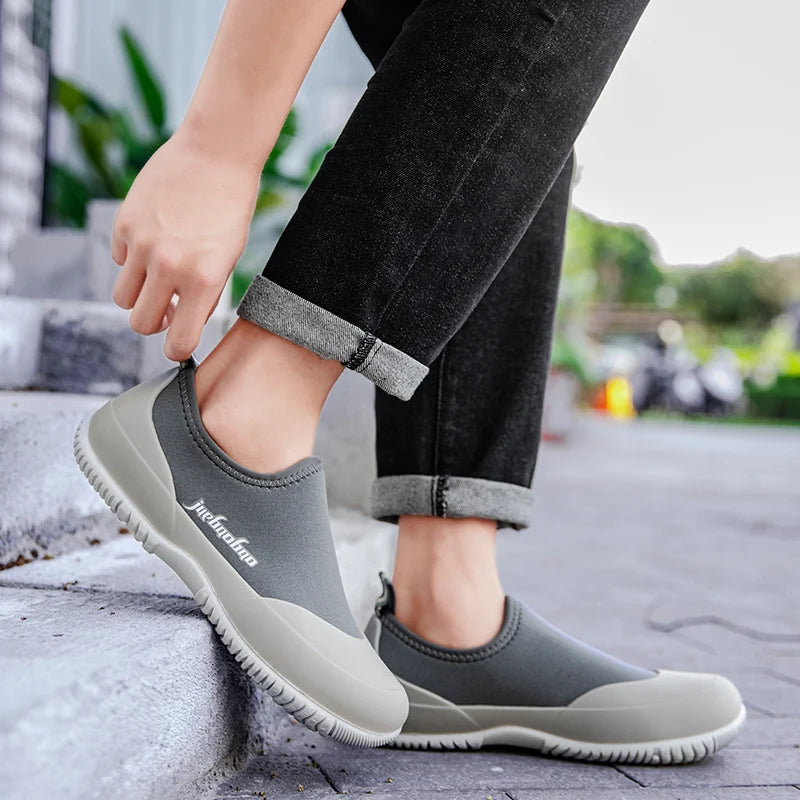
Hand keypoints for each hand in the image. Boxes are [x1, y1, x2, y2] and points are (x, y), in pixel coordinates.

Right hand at [111, 131, 259, 360]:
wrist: (217, 154)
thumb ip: (204, 294)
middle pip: (140, 324)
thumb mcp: (227, 259)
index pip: (177, 342)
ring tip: (158, 278)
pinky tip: (154, 240)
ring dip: (138, 295)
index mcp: (203, 281)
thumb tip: (179, 322)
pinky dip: (132, 260)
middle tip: (166, 311)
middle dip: (153, 323)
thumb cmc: (230, 209)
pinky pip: (118, 261)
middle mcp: (169, 267)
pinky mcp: (124, 224)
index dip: (176, 350)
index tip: (178, 345)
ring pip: (122, 298)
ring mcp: (142, 245)